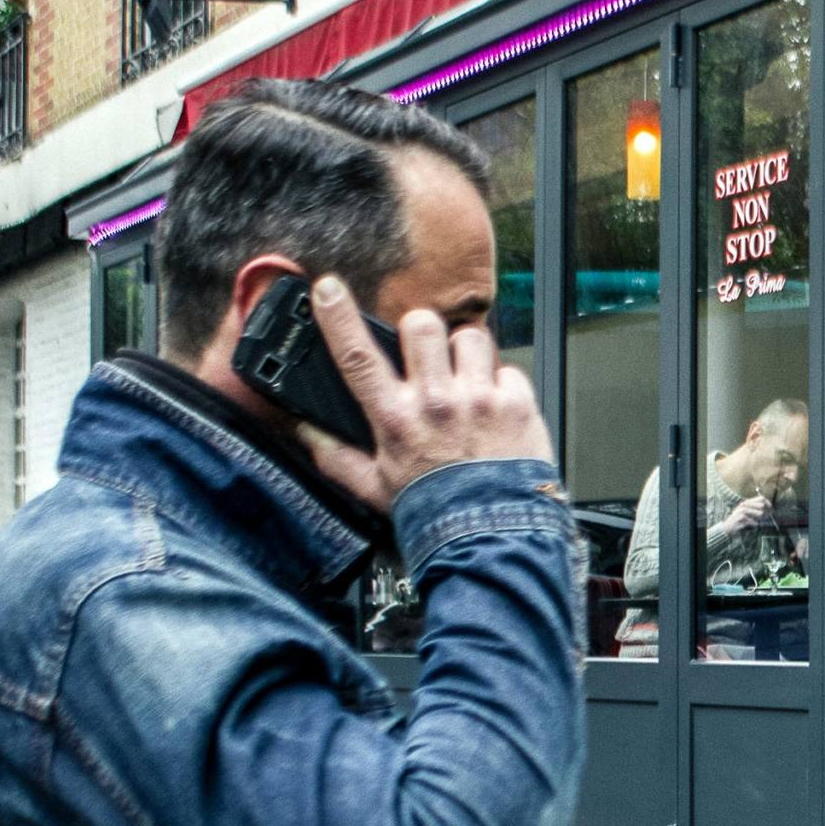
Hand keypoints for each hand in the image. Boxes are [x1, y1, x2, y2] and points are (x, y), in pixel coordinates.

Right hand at [299, 276, 556, 513]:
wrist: (491, 537)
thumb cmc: (434, 513)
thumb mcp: (375, 488)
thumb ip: (337, 458)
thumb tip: (307, 433)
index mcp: (394, 418)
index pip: (356, 355)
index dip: (338, 315)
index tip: (328, 288)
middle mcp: (435, 402)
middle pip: (421, 326)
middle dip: (422, 334)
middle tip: (428, 359)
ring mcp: (478, 400)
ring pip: (469, 337)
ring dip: (466, 354)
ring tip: (467, 384)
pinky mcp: (516, 405)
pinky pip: (507, 370)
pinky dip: (503, 385)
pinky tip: (497, 410)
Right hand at [715, 495, 776, 538]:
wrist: (727, 528)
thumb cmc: (739, 522)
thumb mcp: (746, 514)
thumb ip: (755, 510)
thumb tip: (769, 510)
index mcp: (746, 503)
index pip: (761, 498)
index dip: (768, 503)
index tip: (771, 509)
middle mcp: (744, 505)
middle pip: (761, 504)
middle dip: (766, 511)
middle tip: (767, 517)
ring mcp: (743, 511)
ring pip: (759, 513)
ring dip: (759, 519)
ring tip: (755, 523)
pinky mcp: (742, 518)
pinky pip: (754, 522)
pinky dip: (753, 526)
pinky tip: (749, 527)